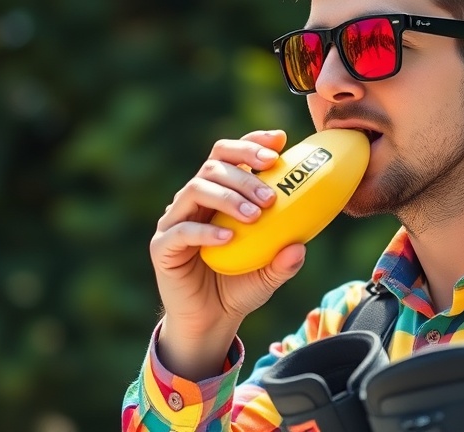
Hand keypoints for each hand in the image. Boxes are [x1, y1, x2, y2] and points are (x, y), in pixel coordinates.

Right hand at [150, 129, 306, 379]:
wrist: (211, 321)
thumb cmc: (239, 287)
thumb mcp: (269, 275)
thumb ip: (285, 262)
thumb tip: (300, 248)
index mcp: (220, 195)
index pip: (230, 155)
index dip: (251, 143)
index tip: (279, 141)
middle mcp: (195, 201)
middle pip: (214, 164)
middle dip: (245, 172)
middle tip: (271, 195)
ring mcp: (176, 220)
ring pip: (196, 188)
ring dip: (228, 197)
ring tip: (254, 215)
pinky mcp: (163, 246)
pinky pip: (182, 230)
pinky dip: (206, 231)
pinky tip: (228, 238)